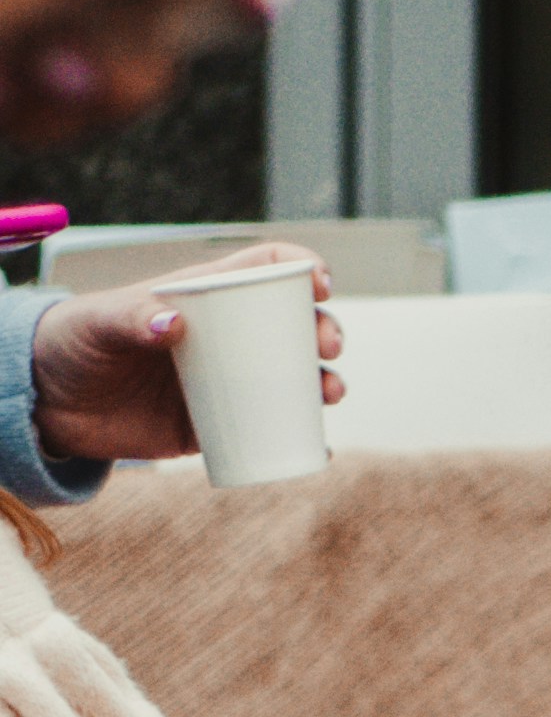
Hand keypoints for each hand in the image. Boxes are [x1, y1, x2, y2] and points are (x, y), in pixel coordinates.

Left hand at [31, 246, 343, 463]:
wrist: (53, 404)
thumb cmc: (74, 344)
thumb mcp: (98, 322)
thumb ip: (132, 316)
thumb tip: (175, 325)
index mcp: (202, 297)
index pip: (261, 269)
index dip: (299, 268)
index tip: (321, 283)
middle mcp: (222, 338)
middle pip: (290, 326)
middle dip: (324, 330)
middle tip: (329, 346)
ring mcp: (224, 382)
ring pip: (290, 380)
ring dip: (323, 383)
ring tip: (331, 393)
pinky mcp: (215, 427)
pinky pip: (268, 432)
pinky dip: (300, 441)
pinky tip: (319, 447)